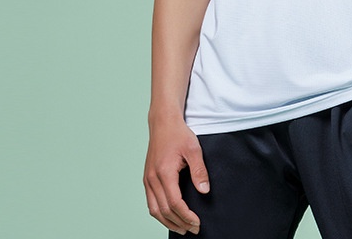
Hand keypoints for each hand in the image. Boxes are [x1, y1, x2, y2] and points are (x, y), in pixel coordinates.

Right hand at [143, 115, 209, 234]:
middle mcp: (152, 178)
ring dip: (168, 222)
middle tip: (193, 229)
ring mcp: (147, 179)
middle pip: (164, 210)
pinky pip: (150, 202)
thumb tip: (204, 191)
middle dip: (179, 223)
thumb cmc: (178, 134)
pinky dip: (159, 214)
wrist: (163, 122)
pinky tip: (169, 217)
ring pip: (154, 210)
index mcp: (164, 172)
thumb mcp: (193, 149)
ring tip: (182, 229)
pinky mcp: (147, 178)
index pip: (174, 203)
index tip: (197, 222)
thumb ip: (199, 170)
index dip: (186, 216)